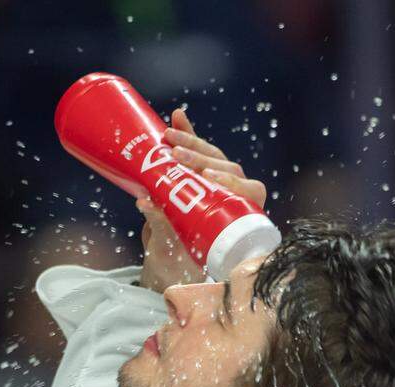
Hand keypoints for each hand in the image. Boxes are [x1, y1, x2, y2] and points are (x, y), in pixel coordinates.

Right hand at [137, 109, 267, 292]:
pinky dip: (187, 133)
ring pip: (213, 156)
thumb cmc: (178, 260)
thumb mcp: (170, 246)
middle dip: (202, 158)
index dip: (233, 182)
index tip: (209, 179)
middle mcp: (233, 195)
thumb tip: (145, 202)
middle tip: (178, 156)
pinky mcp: (200, 172)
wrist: (171, 259)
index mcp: (239, 217)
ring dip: (192, 142)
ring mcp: (218, 182)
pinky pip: (198, 149)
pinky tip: (177, 117)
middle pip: (227, 168)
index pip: (249, 190)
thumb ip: (161, 224)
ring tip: (168, 136)